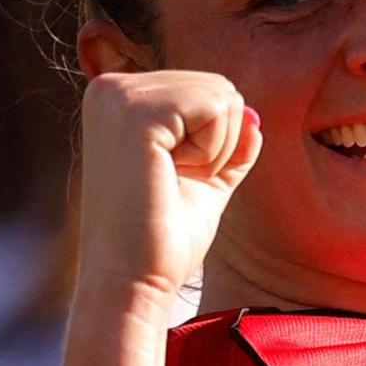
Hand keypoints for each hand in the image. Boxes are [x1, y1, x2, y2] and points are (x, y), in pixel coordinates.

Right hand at [77, 69, 262, 309]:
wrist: (131, 278)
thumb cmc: (162, 236)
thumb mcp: (206, 179)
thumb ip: (229, 144)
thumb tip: (254, 115)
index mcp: (121, 98)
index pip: (207, 91)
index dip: (216, 142)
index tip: (176, 178)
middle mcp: (112, 86)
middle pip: (219, 87)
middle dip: (220, 142)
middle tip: (177, 180)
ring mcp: (118, 95)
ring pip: (221, 95)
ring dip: (216, 148)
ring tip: (172, 178)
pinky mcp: (134, 111)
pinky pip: (216, 107)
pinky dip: (212, 150)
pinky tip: (173, 174)